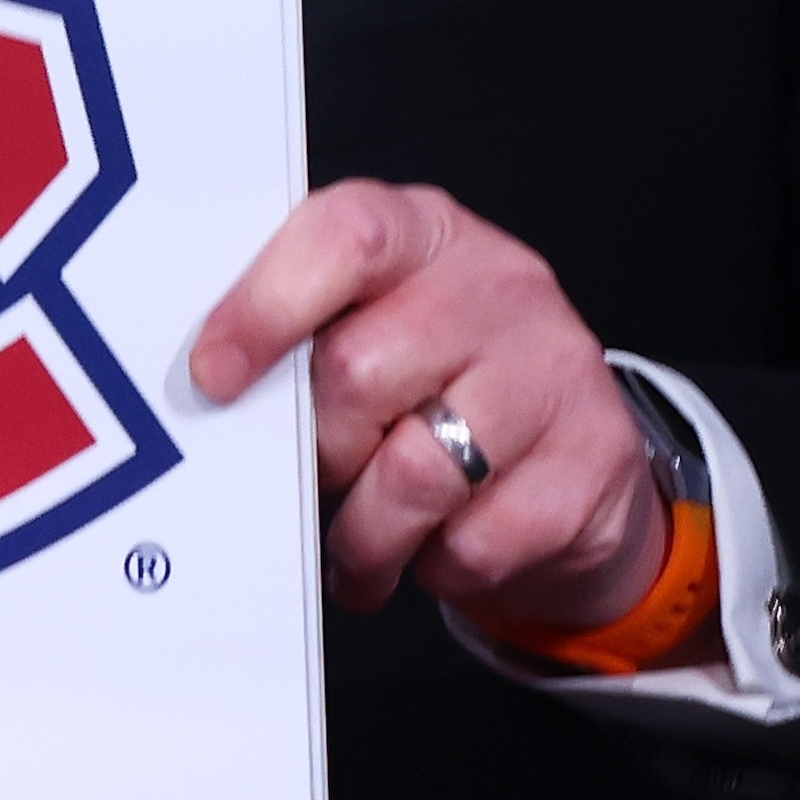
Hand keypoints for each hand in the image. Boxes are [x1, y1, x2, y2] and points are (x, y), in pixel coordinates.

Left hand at [188, 182, 669, 627]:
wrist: (577, 448)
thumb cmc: (443, 383)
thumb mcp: (378, 324)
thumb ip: (305, 333)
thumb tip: (205, 389)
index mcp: (425, 232)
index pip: (346, 236)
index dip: (268, 304)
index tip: (214, 375)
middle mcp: (498, 283)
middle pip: (358, 373)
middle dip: (320, 453)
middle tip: (318, 482)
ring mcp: (553, 368)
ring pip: (413, 476)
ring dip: (367, 536)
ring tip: (362, 548)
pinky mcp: (593, 458)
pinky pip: (475, 542)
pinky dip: (437, 566)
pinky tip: (441, 545)